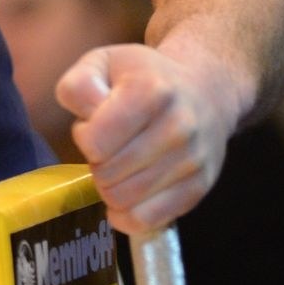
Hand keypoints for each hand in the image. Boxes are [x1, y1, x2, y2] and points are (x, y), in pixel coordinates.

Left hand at [55, 43, 236, 234]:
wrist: (205, 92)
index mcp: (150, 92)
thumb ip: (78, 85)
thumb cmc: (143, 79)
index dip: (85, 135)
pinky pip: (146, 221)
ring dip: (110, 187)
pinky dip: (127, 214)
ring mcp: (192, 161)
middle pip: (106, 174)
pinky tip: (128, 193)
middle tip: (110, 145)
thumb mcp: (102, 63)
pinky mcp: (198, 189)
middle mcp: (178, 127)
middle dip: (96, 162)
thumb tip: (86, 118)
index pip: (95, 142)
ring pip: (123, 201)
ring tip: (123, 162)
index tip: (97, 123)